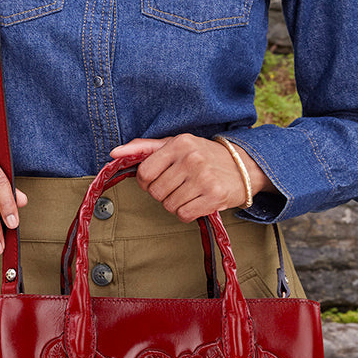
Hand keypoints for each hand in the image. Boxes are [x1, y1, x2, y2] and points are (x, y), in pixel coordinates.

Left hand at [110, 135, 273, 221]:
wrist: (243, 166)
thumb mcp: (176, 144)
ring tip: (188, 192)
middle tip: (176, 186)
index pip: (144, 172)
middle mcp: (192, 159)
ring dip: (175, 204)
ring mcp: (204, 178)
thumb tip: (114, 152)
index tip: (156, 180)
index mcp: (180, 143)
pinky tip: (196, 201)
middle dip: (161, 194)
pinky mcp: (214, 196)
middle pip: (156, 192)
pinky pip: (184, 214)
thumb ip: (145, 148)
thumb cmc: (203, 155)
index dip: (146, 182)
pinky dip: (186, 212)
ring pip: (169, 205)